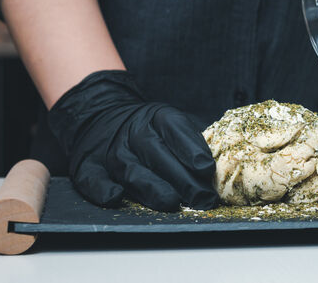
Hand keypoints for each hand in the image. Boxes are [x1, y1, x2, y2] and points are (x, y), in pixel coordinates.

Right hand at [47, 70, 218, 210]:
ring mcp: (111, 149)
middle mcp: (134, 131)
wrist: (102, 116)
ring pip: (131, 169)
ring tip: (172, 202)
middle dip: (181, 178)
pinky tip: (116, 197)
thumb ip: (195, 140)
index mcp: (158, 117)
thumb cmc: (151, 130)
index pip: (176, 129)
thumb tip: (229, 159)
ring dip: (152, 187)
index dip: (191, 149)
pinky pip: (93, 179)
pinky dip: (103, 189)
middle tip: (201, 198)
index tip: (206, 168)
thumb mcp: (173, 124)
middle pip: (157, 154)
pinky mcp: (88, 166)